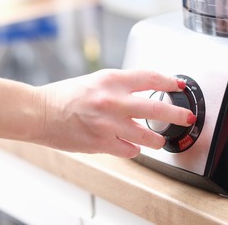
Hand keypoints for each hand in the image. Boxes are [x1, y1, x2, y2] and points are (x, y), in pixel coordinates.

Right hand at [35, 69, 196, 157]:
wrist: (40, 113)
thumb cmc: (65, 96)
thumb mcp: (96, 80)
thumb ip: (120, 86)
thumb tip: (144, 91)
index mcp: (111, 79)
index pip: (149, 77)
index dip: (169, 81)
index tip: (179, 85)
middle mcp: (112, 100)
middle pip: (156, 108)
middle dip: (177, 114)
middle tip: (187, 117)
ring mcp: (108, 124)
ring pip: (146, 135)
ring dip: (157, 140)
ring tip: (159, 140)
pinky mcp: (102, 143)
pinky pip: (129, 150)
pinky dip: (134, 149)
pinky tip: (132, 146)